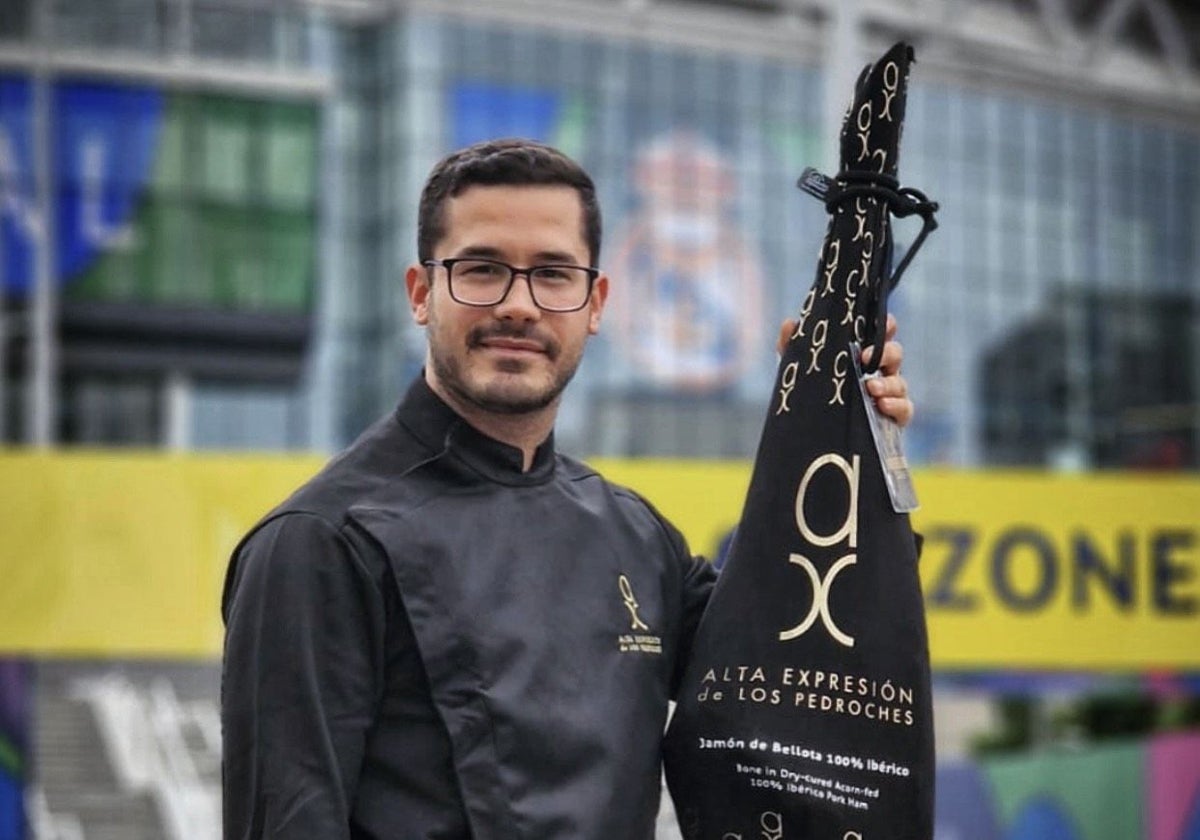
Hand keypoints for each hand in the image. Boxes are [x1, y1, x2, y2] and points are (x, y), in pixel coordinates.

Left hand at [776, 314, 913, 427]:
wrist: (814, 436)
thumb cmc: (812, 396)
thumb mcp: (799, 371)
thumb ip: (791, 347)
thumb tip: (790, 323)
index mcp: (861, 356)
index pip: (880, 335)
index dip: (886, 326)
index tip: (883, 324)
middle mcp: (879, 372)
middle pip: (895, 355)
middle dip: (886, 353)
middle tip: (864, 357)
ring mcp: (889, 395)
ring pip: (899, 383)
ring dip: (888, 383)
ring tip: (870, 387)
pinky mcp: (893, 419)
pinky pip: (905, 409)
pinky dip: (897, 405)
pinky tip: (881, 404)